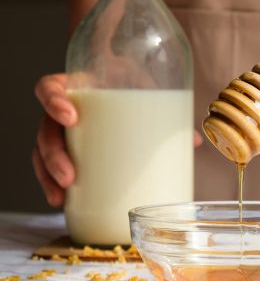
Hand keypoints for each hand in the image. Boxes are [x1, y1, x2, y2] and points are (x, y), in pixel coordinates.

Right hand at [33, 74, 202, 206]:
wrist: (127, 80)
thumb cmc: (133, 81)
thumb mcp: (146, 85)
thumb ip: (166, 105)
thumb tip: (195, 142)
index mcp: (77, 85)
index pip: (49, 88)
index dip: (52, 101)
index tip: (71, 117)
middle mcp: (64, 108)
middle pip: (45, 129)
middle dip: (53, 155)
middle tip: (70, 176)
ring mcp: (64, 130)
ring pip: (42, 153)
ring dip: (48, 175)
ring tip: (63, 194)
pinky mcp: (70, 148)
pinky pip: (51, 166)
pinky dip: (53, 184)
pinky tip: (62, 201)